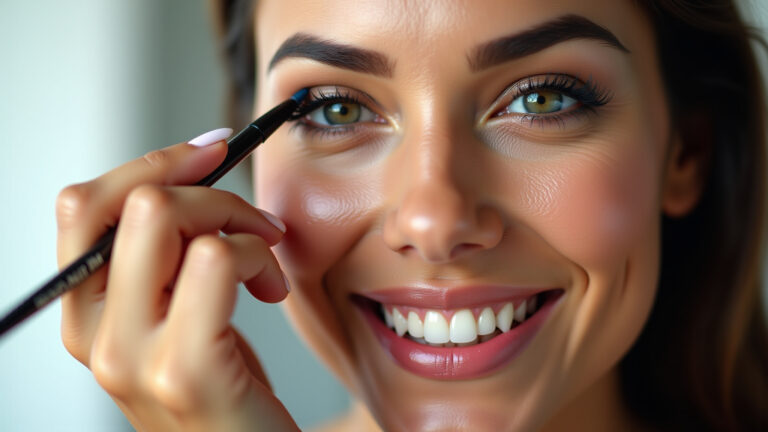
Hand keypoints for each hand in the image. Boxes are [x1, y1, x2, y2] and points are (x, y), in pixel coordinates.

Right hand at [56, 136, 298, 430]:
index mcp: (88, 314)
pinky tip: (271, 288)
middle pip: (127, 201)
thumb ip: (163, 262)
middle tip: (251, 218)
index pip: (83, 204)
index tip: (211, 152)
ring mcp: (132, 356)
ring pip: (165, 216)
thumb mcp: (179, 319)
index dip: (153, 164)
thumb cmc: (227, 394)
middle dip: (206, 187)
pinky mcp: (185, 370)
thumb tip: (187, 176)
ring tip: (266, 257)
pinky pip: (216, 259)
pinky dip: (258, 254)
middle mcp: (95, 336)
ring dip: (239, 219)